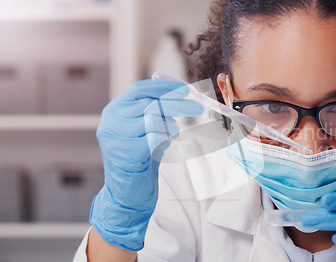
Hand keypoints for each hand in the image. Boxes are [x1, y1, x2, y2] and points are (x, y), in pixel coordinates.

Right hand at [89, 79, 203, 250]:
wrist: (126, 194)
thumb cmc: (138, 160)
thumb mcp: (142, 130)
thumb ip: (152, 111)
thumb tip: (178, 93)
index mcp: (113, 112)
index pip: (138, 89)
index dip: (163, 87)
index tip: (183, 88)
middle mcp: (111, 122)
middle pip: (150, 103)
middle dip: (178, 104)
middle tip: (198, 106)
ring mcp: (117, 138)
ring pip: (154, 119)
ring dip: (170, 126)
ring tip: (171, 134)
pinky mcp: (128, 153)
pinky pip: (156, 138)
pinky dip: (165, 140)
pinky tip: (163, 147)